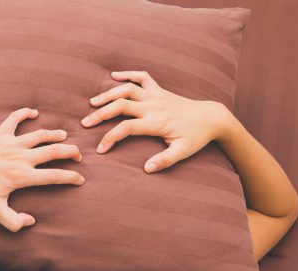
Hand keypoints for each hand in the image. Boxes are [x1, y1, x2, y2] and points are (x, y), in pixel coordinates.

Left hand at [0, 108, 83, 231]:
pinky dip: (24, 113)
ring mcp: (10, 143)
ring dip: (54, 134)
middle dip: (70, 153)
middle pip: (53, 152)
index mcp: (22, 176)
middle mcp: (20, 157)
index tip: (80, 179)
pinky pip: (14, 119)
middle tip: (78, 155)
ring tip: (64, 136)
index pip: (54, 176)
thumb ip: (13, 222)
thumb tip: (31, 221)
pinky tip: (33, 112)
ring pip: (39, 134)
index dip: (71, 178)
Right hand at [81, 71, 237, 172]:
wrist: (212, 118)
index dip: (110, 138)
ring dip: (108, 94)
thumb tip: (147, 170)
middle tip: (85, 123)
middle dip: (100, 114)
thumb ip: (165, 161)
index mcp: (156, 122)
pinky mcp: (159, 90)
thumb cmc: (196, 137)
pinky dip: (127, 74)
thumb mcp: (183, 152)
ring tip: (92, 103)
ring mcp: (156, 95)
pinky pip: (142, 77)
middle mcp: (153, 106)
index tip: (100, 150)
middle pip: (121, 105)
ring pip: (127, 89)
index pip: (126, 128)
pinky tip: (113, 75)